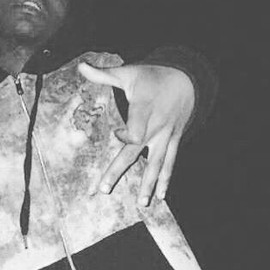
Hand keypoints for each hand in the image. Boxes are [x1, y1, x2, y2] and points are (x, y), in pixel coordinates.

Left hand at [78, 62, 194, 204]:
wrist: (188, 79)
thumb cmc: (153, 76)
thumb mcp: (129, 73)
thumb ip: (104, 74)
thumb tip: (81, 66)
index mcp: (143, 109)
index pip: (134, 129)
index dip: (126, 135)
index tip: (117, 134)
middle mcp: (155, 126)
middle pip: (136, 151)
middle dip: (119, 170)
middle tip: (105, 189)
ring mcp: (165, 136)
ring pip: (156, 163)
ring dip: (149, 184)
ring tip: (142, 204)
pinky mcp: (173, 141)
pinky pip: (170, 163)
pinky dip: (165, 179)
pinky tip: (161, 197)